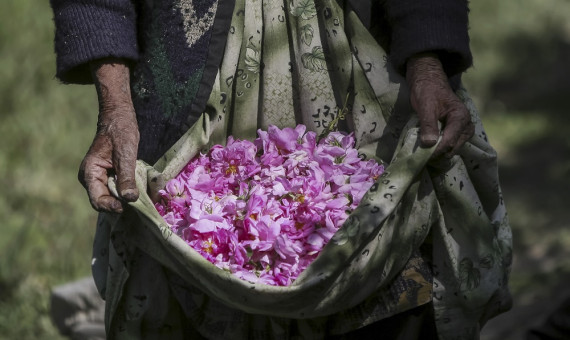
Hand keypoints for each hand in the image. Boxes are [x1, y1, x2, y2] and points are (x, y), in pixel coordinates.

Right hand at [78, 59, 139, 212]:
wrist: (119, 118)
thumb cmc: (120, 132)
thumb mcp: (125, 154)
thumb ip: (126, 177)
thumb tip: (130, 199)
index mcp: (89, 174)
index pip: (97, 200)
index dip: (112, 206)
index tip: (128, 205)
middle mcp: (91, 179)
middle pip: (105, 202)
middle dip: (121, 205)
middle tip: (139, 205)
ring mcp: (100, 178)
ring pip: (113, 198)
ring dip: (125, 199)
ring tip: (141, 198)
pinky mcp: (110, 177)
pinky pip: (118, 190)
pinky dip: (128, 192)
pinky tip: (139, 191)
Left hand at [406, 52, 473, 158]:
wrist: (429, 81)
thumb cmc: (427, 91)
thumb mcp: (426, 106)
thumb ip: (428, 124)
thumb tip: (429, 144)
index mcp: (461, 117)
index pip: (450, 141)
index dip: (436, 150)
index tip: (423, 156)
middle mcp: (466, 125)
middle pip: (454, 147)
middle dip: (438, 153)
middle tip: (422, 157)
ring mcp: (462, 129)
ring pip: (453, 148)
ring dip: (439, 152)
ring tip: (425, 153)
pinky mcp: (456, 132)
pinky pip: (451, 145)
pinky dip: (440, 149)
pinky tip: (429, 148)